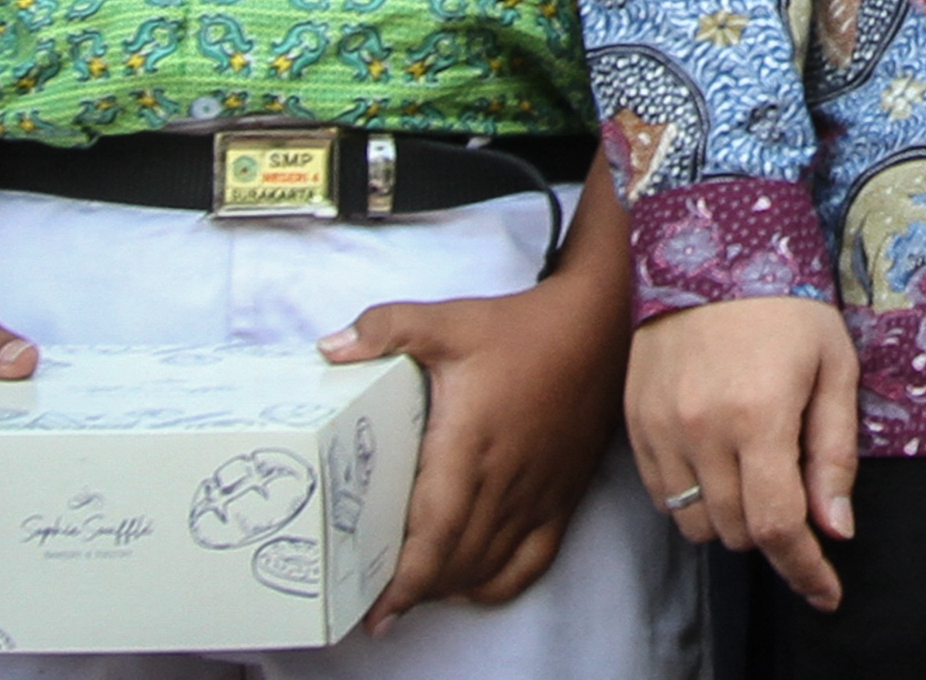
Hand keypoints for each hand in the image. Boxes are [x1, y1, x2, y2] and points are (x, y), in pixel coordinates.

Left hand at [326, 182, 634, 632]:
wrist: (597, 327)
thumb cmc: (518, 328)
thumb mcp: (447, 320)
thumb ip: (386, 329)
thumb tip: (328, 348)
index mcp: (469, 445)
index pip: (435, 533)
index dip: (406, 579)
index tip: (377, 606)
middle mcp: (504, 480)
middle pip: (456, 560)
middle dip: (417, 590)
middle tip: (379, 602)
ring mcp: (537, 493)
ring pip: (488, 564)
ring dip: (450, 586)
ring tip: (415, 594)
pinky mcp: (562, 495)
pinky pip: (533, 560)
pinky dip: (499, 582)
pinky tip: (472, 585)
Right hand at [625, 294, 861, 612]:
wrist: (712, 243)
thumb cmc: (788, 303)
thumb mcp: (834, 368)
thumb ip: (834, 455)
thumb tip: (837, 529)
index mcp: (759, 417)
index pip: (777, 527)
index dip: (805, 570)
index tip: (826, 591)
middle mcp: (701, 430)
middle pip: (735, 532)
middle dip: (772, 531)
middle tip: (792, 491)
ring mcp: (660, 427)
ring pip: (694, 523)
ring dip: (729, 517)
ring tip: (752, 470)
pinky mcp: (633, 420)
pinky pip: (661, 495)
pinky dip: (692, 497)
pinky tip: (715, 459)